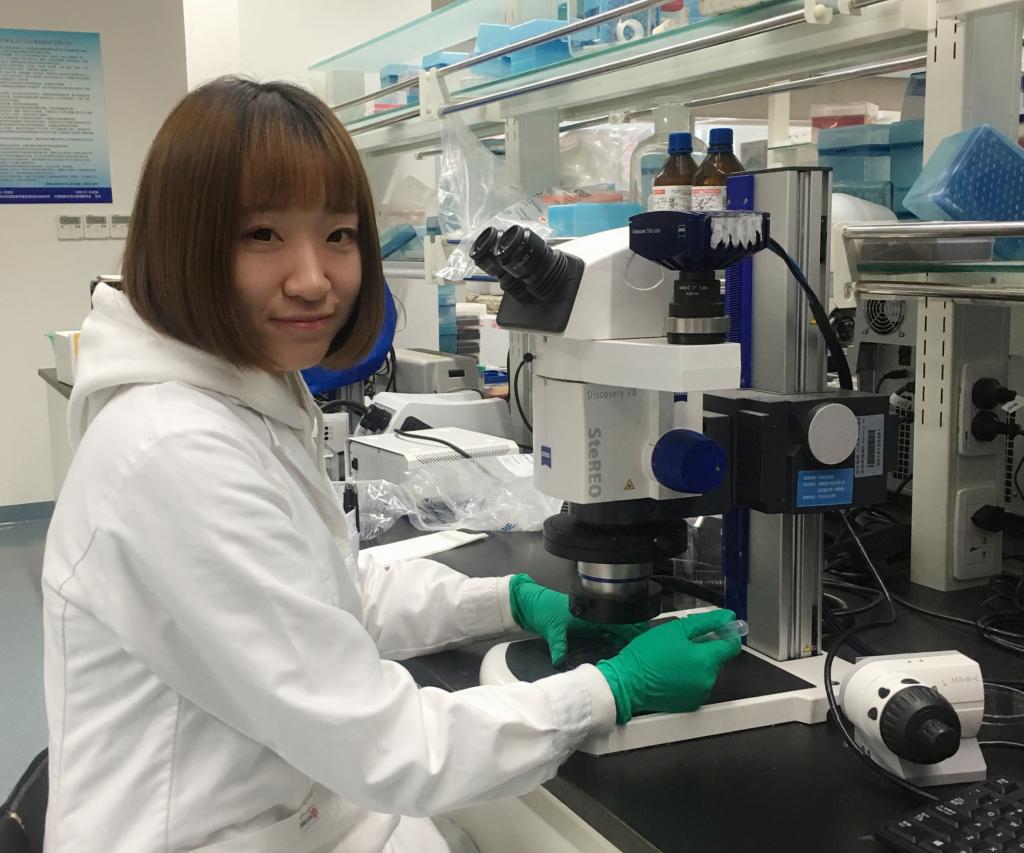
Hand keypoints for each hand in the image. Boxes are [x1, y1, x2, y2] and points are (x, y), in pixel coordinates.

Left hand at [508, 574, 646, 666]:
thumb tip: (560, 662)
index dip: (633, 630)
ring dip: (625, 637)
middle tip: (644, 650)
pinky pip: (606, 631)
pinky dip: (614, 638)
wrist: (533, 603)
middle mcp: (594, 614)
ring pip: (615, 628)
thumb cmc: (544, 609)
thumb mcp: (552, 629)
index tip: (643, 640)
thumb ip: (558, 646)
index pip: (618, 620)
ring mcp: (591, 619)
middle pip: (621, 624)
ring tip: (634, 652)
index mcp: (591, 612)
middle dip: (634, 635)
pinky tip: (617, 649)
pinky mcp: (586, 624)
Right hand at [595, 609, 740, 723]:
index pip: (731, 646)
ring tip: (674, 658)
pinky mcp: (690, 704)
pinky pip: (697, 686)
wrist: (628, 682)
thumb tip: (727, 616)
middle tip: (682, 642)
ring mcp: (700, 694)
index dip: (727, 634)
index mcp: (706, 660)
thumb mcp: (676, 629)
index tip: (719, 628)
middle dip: (705, 648)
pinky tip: (672, 672)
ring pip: (707, 672)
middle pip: (717, 658)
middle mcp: (708, 680)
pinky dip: (690, 678)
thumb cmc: (648, 654)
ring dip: (697, 664)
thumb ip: (706, 622)